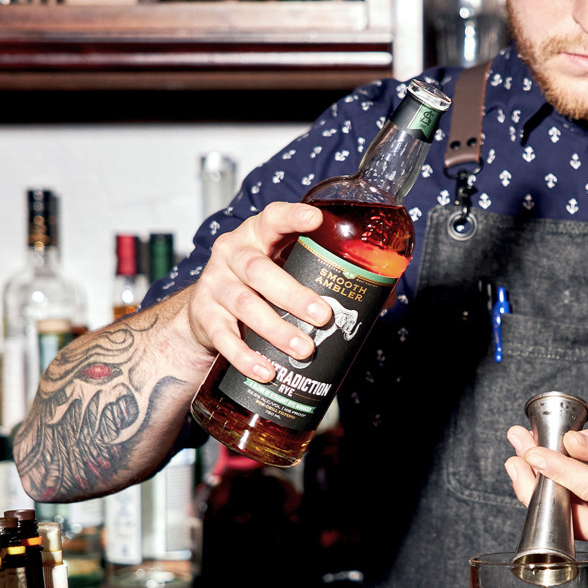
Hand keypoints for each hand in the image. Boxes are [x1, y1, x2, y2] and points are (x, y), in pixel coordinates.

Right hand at [180, 202, 329, 382]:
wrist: (206, 310)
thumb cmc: (259, 284)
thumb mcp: (284, 269)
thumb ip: (323, 276)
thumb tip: (383, 297)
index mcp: (257, 235)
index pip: (273, 218)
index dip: (293, 217)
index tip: (316, 219)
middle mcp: (232, 254)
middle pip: (259, 270)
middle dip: (293, 295)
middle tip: (323, 316)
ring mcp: (215, 284)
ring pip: (245, 305)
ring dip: (276, 330)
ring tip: (304, 349)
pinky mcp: (204, 316)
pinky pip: (224, 338)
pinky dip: (246, 357)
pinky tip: (266, 371)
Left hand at [503, 419, 587, 547]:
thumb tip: (569, 443)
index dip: (559, 470)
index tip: (533, 452)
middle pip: (572, 516)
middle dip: (537, 485)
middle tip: (517, 453)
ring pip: (567, 520)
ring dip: (540, 489)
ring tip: (519, 457)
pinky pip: (573, 518)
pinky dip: (554, 494)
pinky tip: (537, 471)